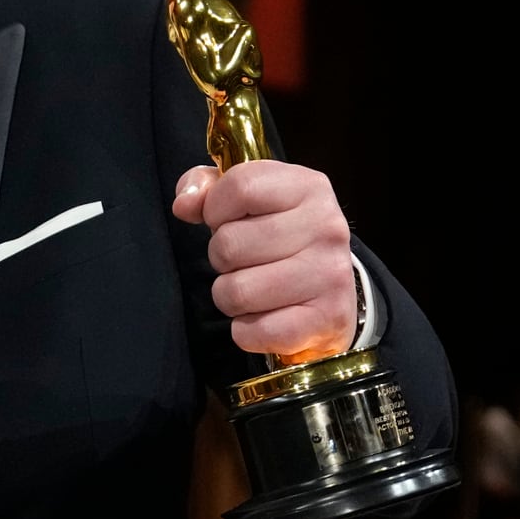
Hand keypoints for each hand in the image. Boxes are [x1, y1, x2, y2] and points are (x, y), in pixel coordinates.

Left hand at [170, 159, 355, 360]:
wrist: (334, 296)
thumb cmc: (284, 241)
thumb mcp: (254, 200)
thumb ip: (210, 189)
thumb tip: (184, 204)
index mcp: (309, 187)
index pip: (240, 187)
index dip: (215, 209)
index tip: (225, 222)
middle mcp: (326, 227)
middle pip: (229, 245)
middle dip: (222, 260)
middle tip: (245, 262)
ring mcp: (329, 275)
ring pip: (235, 292)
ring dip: (231, 297)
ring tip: (254, 290)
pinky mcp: (325, 319)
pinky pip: (253, 331)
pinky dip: (246, 331)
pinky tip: (265, 317)